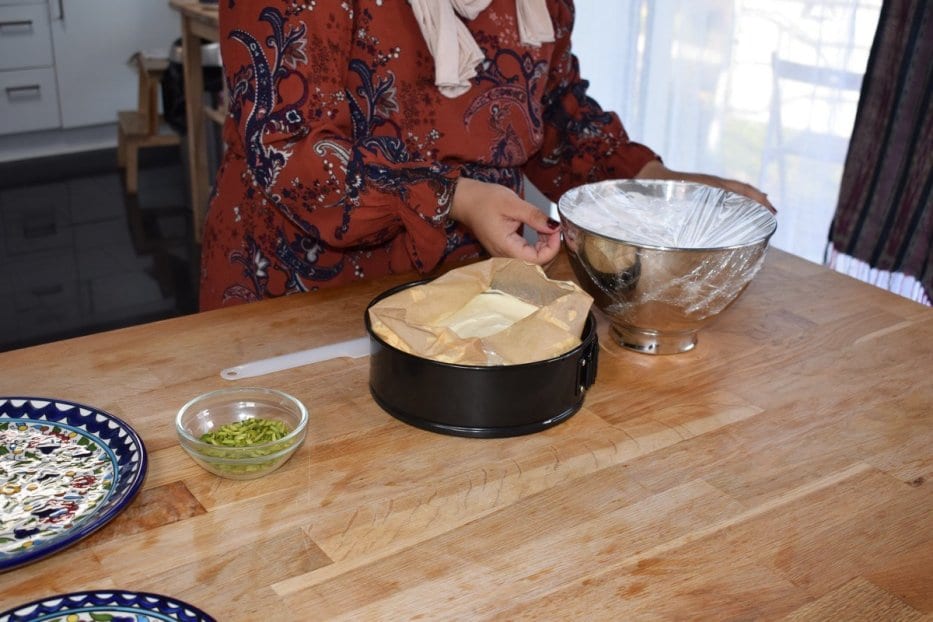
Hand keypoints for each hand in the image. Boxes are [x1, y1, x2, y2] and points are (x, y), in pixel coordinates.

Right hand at [450, 177, 561, 263]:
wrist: (465, 200)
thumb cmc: (483, 200)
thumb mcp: (512, 203)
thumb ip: (535, 217)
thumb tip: (554, 226)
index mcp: (505, 247)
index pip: (537, 260)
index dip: (552, 248)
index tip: (556, 230)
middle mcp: (504, 256)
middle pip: (536, 263)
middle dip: (549, 246)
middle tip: (552, 226)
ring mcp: (503, 255)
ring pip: (531, 260)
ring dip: (543, 246)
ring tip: (545, 227)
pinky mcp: (505, 250)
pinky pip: (525, 254)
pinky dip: (536, 245)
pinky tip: (538, 232)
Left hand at [636, 160, 775, 212]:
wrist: (648, 176)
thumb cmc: (655, 189)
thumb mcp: (667, 197)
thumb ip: (672, 205)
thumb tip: (681, 208)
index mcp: (705, 184)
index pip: (734, 189)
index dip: (751, 198)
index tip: (766, 207)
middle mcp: (711, 183)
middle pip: (740, 189)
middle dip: (758, 200)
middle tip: (773, 213)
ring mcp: (710, 185)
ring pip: (736, 190)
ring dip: (752, 199)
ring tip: (767, 210)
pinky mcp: (706, 189)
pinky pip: (728, 192)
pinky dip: (741, 198)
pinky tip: (747, 206)